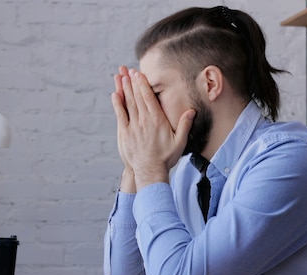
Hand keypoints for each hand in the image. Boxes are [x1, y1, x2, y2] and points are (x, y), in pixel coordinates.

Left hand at [111, 67, 194, 189]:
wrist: (150, 171)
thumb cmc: (166, 158)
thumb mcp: (180, 142)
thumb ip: (185, 125)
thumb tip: (191, 111)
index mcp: (157, 120)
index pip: (149, 98)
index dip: (143, 84)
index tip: (139, 74)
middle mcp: (144, 121)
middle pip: (137, 97)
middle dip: (133, 82)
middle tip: (129, 71)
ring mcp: (133, 127)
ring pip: (128, 103)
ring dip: (125, 89)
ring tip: (122, 77)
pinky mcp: (125, 134)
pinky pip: (120, 115)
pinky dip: (117, 104)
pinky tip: (115, 94)